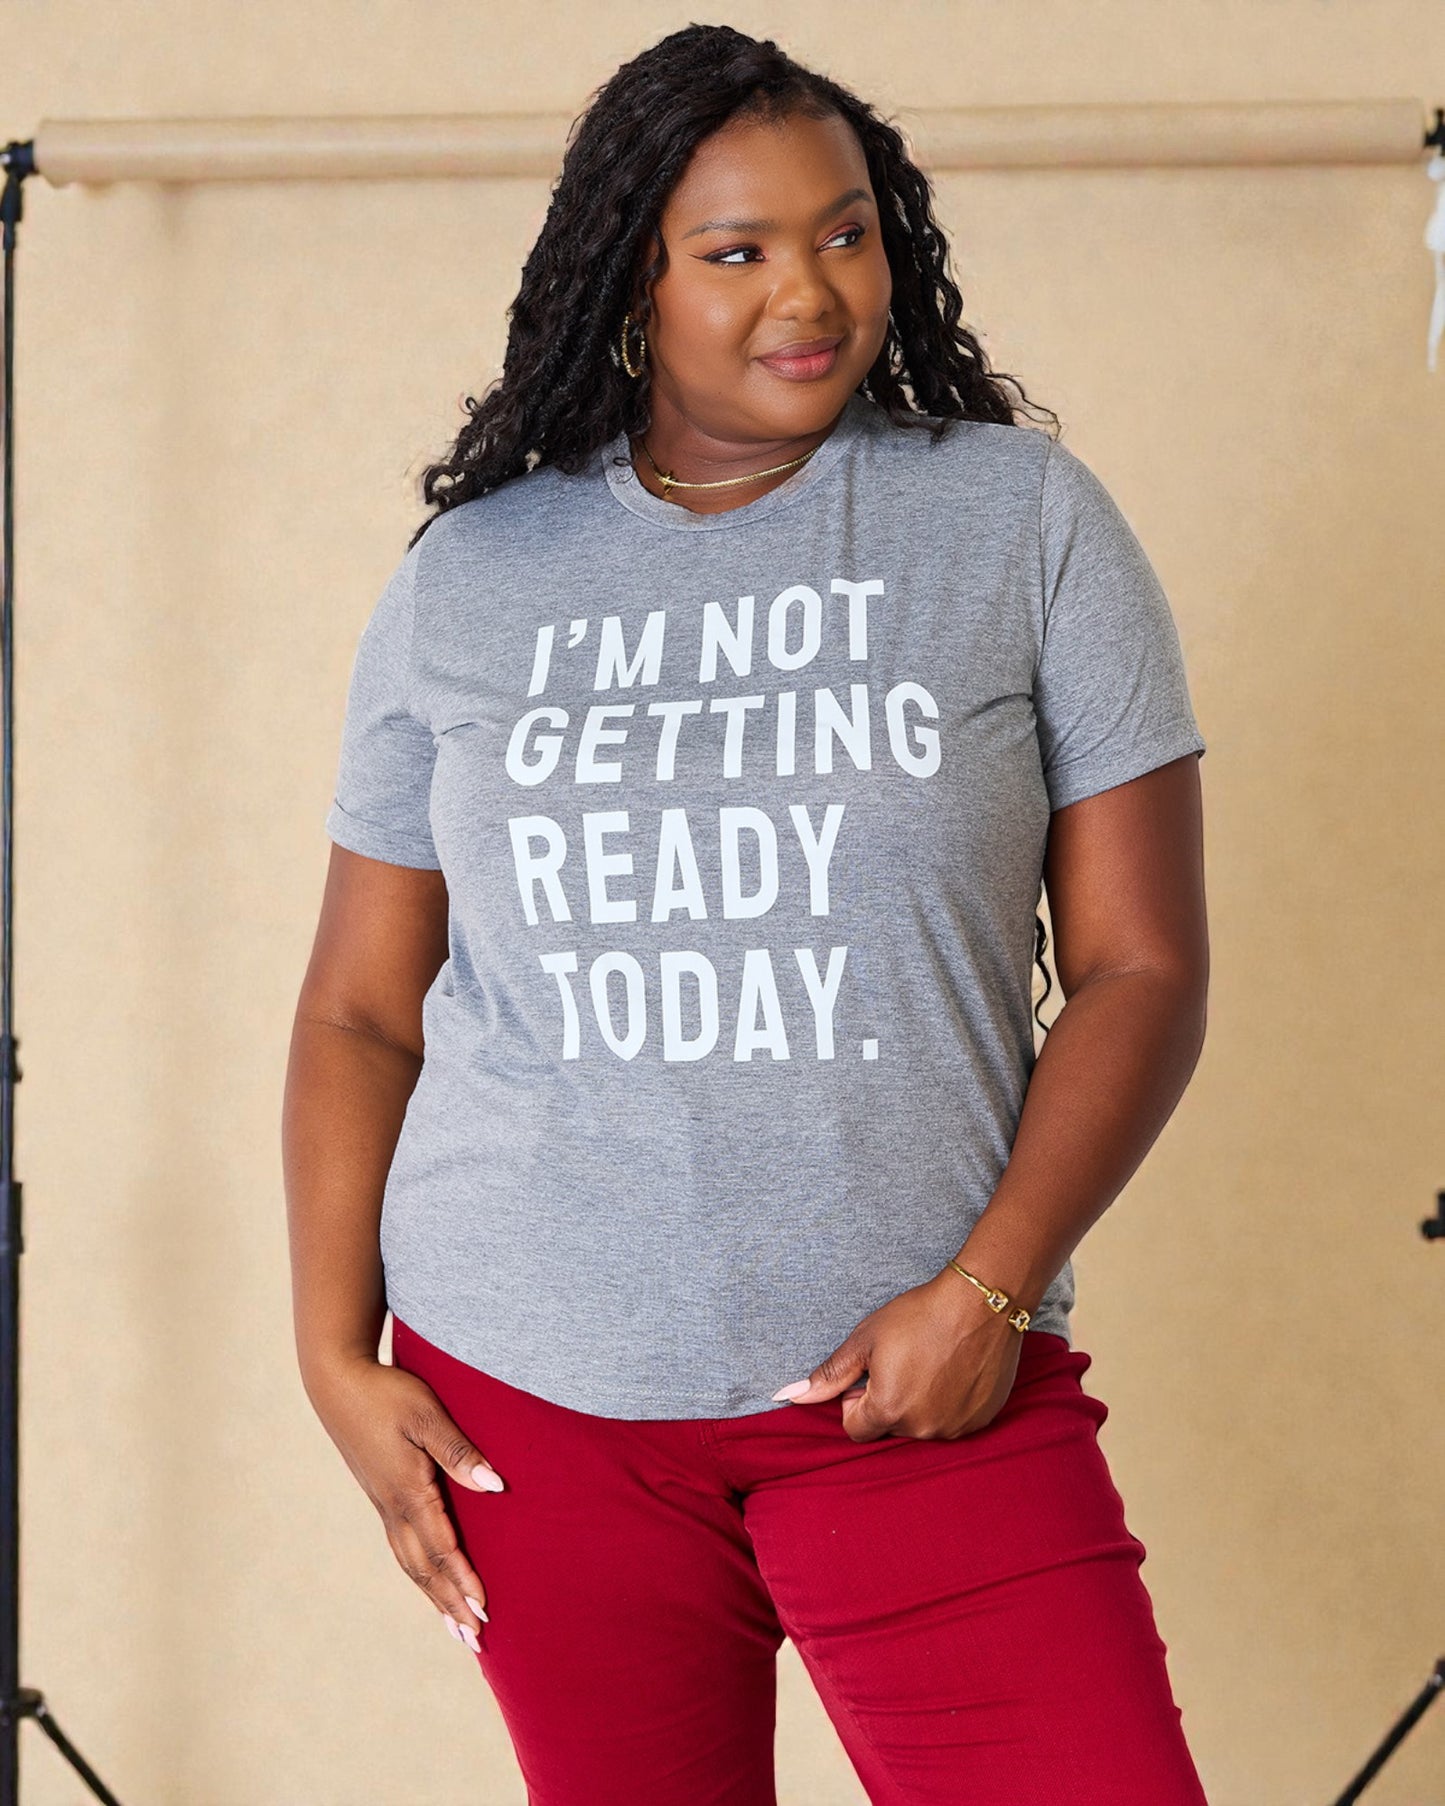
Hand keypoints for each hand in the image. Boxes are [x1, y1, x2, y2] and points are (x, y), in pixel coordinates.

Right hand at [304, 1354, 504, 1650]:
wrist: (338, 1382)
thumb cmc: (388, 1393)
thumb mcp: (428, 1415)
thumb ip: (459, 1451)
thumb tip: (495, 1486)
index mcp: (407, 1491)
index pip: (442, 1548)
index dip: (464, 1581)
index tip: (485, 1613)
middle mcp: (393, 1507)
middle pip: (425, 1569)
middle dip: (451, 1605)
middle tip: (475, 1642)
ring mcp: (383, 1504)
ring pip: (411, 1564)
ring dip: (435, 1597)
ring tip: (456, 1627)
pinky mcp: (380, 1496)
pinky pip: (402, 1548)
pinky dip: (421, 1574)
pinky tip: (430, 1581)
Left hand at [770, 1272, 1023, 1442]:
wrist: (980, 1303)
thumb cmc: (919, 1315)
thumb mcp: (865, 1340)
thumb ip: (829, 1375)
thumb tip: (788, 1397)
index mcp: (888, 1411)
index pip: (854, 1429)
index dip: (854, 1400)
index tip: (870, 1373)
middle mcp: (922, 1429)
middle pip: (888, 1427)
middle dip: (887, 1401)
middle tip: (902, 1362)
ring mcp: (955, 1428)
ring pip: (921, 1425)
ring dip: (918, 1403)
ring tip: (930, 1362)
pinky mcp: (980, 1420)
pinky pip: (952, 1421)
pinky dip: (948, 1402)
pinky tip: (953, 1369)